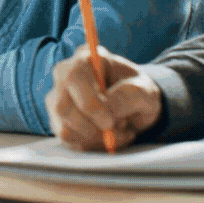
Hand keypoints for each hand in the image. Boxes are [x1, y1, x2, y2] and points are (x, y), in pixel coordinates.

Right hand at [45, 45, 162, 150]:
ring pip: (63, 126)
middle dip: (91, 128)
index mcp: (88, 58)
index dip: (89, 103)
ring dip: (94, 138)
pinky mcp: (58, 117)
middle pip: (62, 106)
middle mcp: (66, 74)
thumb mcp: (145, 92)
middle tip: (114, 131)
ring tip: (115, 132)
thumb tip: (107, 110)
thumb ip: (128, 96)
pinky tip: (105, 136)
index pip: (74, 77)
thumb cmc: (139, 93)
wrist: (136, 107)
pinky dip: (90, 144)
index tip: (109, 122)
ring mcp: (58, 96)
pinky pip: (67, 138)